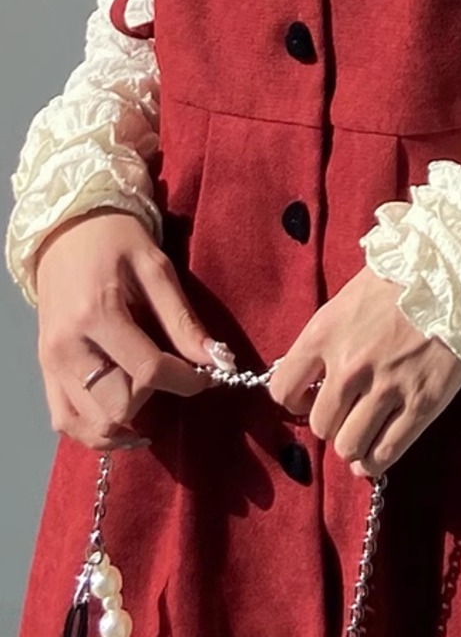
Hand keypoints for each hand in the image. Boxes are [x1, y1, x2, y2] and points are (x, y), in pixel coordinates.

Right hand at [32, 208, 228, 451]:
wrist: (67, 230)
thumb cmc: (116, 240)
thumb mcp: (156, 268)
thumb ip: (183, 318)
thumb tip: (217, 359)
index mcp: (97, 314)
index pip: (148, 371)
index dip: (188, 381)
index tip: (211, 375)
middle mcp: (66, 347)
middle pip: (115, 406)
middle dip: (154, 400)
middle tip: (177, 378)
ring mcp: (50, 362)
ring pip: (87, 424)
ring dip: (125, 424)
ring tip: (154, 403)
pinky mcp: (45, 369)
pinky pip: (64, 420)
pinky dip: (93, 429)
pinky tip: (123, 418)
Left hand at [268, 264, 460, 479]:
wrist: (459, 272)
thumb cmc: (404, 277)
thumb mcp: (351, 297)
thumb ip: (330, 336)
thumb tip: (315, 373)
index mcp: (326, 333)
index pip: (283, 389)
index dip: (296, 399)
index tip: (312, 396)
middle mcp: (350, 365)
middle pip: (320, 424)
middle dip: (331, 422)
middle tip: (347, 411)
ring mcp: (387, 387)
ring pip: (348, 445)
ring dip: (353, 443)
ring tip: (364, 431)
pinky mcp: (422, 403)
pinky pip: (385, 452)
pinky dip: (374, 460)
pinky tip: (374, 454)